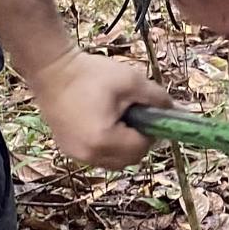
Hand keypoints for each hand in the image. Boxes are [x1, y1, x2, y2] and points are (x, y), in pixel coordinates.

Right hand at [29, 50, 165, 165]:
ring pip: (114, 160)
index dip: (150, 130)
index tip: (145, 112)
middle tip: (132, 114)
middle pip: (129, 159)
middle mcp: (89, 155)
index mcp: (104, 141)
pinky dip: (106, 143)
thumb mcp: (130, 81)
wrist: (50, 69)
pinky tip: (100, 120)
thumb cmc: (90, 74)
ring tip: (115, 116)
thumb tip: (178, 111)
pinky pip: (98, 155)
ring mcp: (76, 155)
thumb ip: (157, 98)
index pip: (142, 147)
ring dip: (122, 144)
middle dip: (137, 139)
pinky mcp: (68, 149)